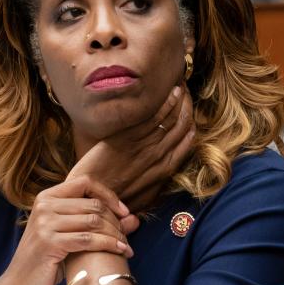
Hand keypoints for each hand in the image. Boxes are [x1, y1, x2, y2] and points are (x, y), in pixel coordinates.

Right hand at [0, 176, 134, 284]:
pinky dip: (108, 245)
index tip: (124, 212)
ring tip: (127, 248)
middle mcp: (44, 205)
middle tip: (127, 238)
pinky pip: (88, 239)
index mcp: (46, 197)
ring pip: (94, 221)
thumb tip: (135, 218)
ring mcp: (45, 223)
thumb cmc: (47, 262)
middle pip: (93, 204)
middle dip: (116, 221)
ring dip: (116, 235)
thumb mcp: (71, 238)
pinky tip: (121, 252)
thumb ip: (99, 225)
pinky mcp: (49, 242)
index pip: (85, 182)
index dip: (108, 194)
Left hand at [69, 84, 194, 210]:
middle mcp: (159, 157)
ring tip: (179, 88)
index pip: (186, 142)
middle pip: (182, 127)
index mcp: (164, 170)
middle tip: (187, 92)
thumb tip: (161, 170)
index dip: (190, 124)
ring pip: (171, 120)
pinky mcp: (128, 139)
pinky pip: (152, 118)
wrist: (93, 196)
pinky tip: (168, 93)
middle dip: (187, 108)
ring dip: (178, 102)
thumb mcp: (142, 194)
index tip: (190, 109)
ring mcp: (144, 148)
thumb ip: (154, 182)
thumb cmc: (115, 196)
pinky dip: (164, 104)